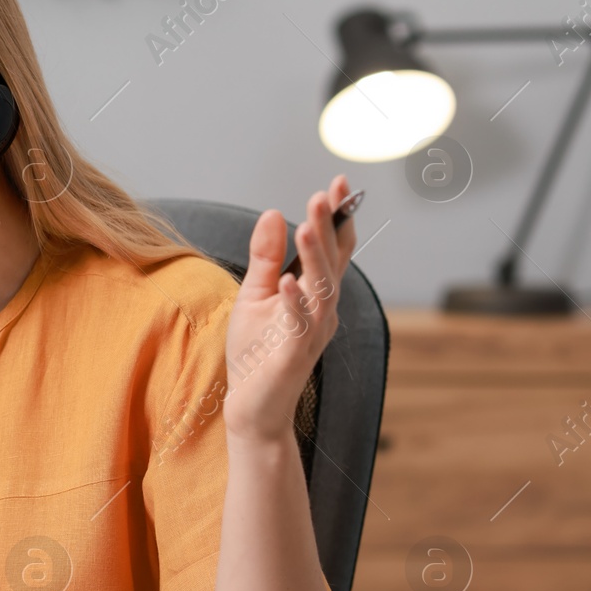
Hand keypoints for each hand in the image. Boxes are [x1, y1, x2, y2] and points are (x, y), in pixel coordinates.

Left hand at [223, 175, 357, 444]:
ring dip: (315, 257)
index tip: (337, 185)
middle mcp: (322, 310)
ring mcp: (312, 332)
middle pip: (331, 262)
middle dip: (329, 227)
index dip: (337, 218)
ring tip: (308, 224)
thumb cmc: (256, 352)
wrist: (253, 405)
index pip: (331, 249)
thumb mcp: (255, 295)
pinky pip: (299, 324)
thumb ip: (265, 257)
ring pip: (322, 288)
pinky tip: (288, 281)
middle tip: (324, 194)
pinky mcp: (294, 353)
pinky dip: (296, 302)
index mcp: (315, 294)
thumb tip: (272, 213)